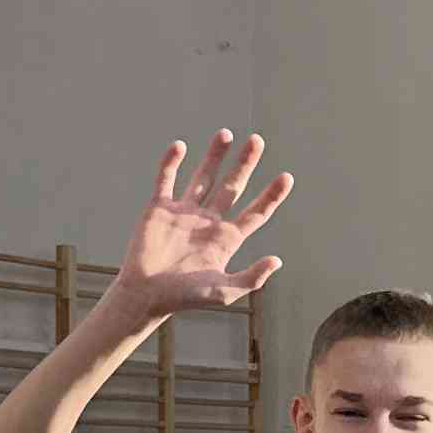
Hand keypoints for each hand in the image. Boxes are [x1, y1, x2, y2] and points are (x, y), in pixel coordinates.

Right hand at [102, 135, 291, 333]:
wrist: (145, 295)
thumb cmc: (185, 299)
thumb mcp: (223, 292)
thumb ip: (251, 278)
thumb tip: (277, 260)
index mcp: (226, 239)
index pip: (255, 213)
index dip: (272, 196)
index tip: (287, 177)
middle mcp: (208, 221)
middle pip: (232, 187)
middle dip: (245, 164)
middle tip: (257, 140)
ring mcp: (184, 213)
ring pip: (203, 177)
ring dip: (214, 156)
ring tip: (226, 133)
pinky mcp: (159, 209)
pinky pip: (166, 180)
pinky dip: (171, 163)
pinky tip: (179, 146)